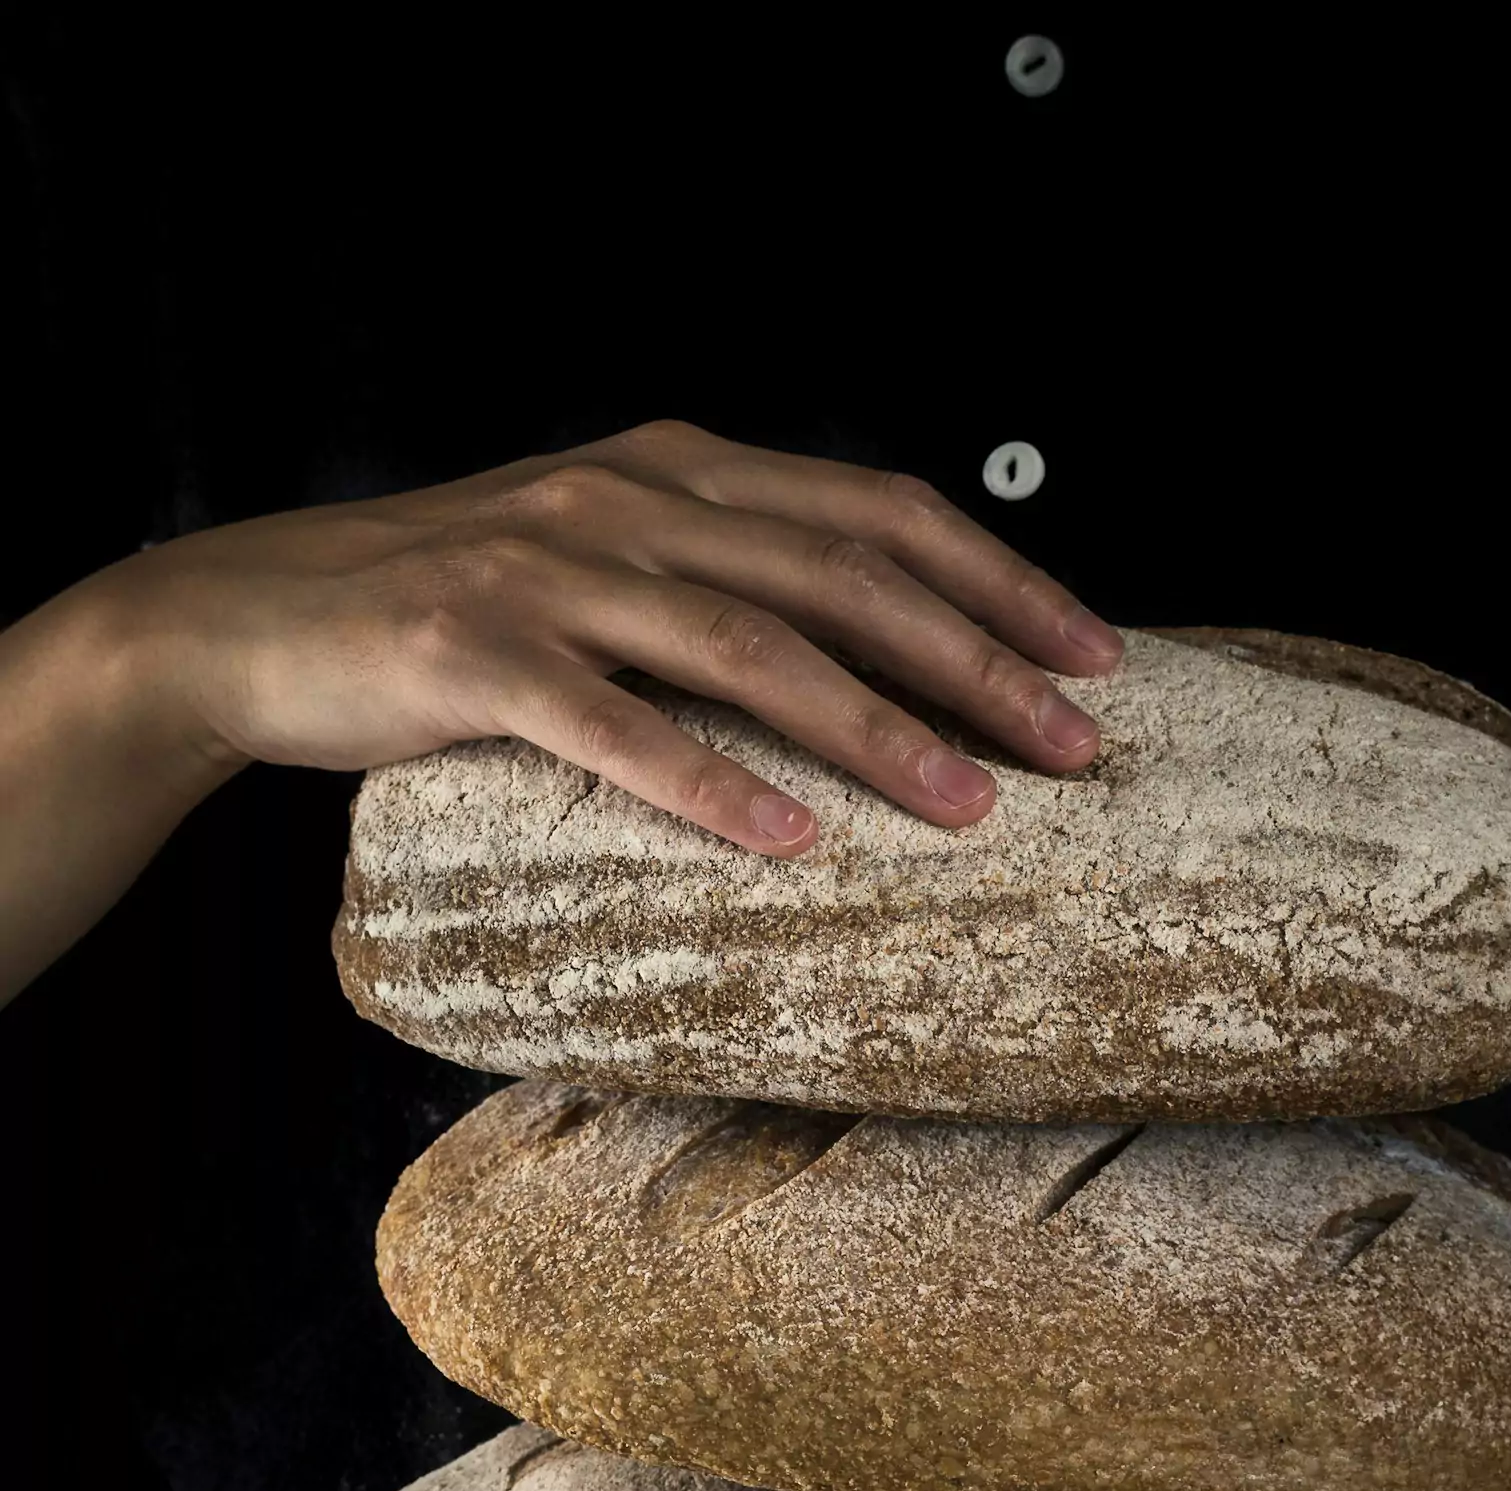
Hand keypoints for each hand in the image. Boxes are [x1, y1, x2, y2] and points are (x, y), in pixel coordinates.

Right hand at [101, 419, 1123, 853]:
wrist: (253, 615)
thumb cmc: (456, 609)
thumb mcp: (606, 558)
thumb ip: (722, 575)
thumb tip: (873, 655)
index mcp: (677, 466)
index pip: (875, 510)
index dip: (999, 578)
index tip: (1096, 657)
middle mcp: (627, 496)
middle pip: (839, 572)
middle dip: (975, 660)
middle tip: (1074, 748)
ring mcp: (548, 568)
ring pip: (745, 643)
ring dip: (871, 729)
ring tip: (968, 812)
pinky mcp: (468, 648)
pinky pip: (609, 723)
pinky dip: (706, 781)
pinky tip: (791, 841)